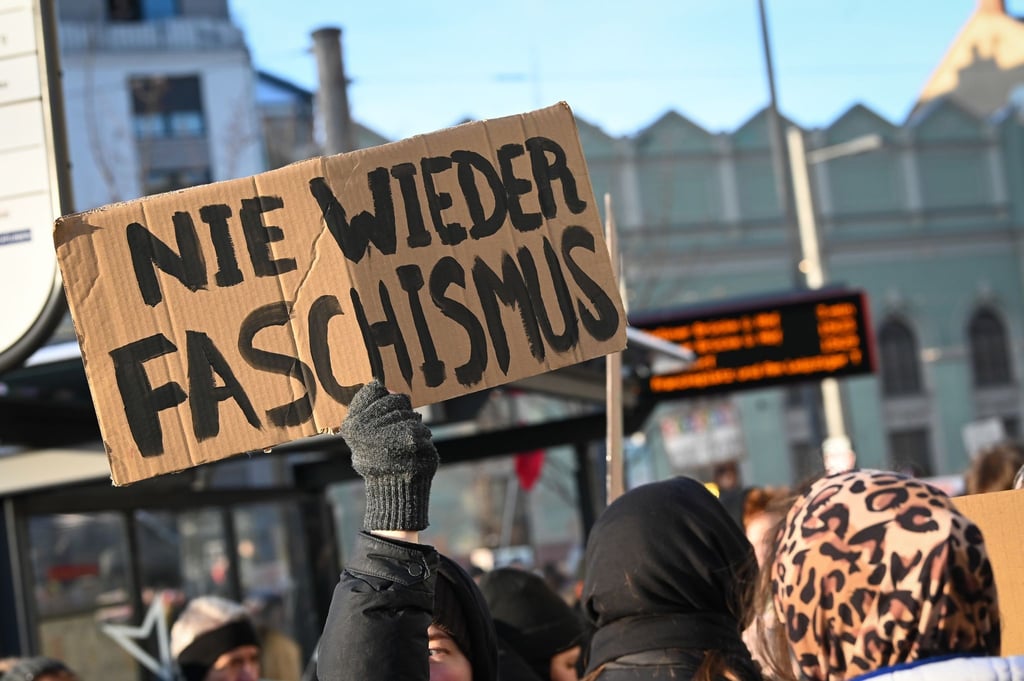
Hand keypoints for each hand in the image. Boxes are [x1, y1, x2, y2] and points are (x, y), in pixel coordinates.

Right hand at [341, 379, 438, 530]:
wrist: (393, 490)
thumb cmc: (382, 459)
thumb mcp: (370, 433)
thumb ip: (376, 409)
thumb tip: (389, 389)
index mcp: (351, 423)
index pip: (374, 389)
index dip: (386, 398)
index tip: (387, 414)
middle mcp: (364, 426)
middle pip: (395, 398)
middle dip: (403, 412)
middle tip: (398, 433)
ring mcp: (386, 432)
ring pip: (410, 413)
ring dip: (414, 425)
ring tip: (406, 445)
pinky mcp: (407, 438)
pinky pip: (420, 426)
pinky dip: (423, 437)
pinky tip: (415, 449)